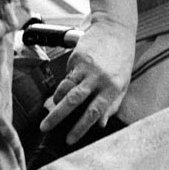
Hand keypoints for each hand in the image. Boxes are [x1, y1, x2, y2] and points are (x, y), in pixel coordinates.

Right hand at [39, 17, 135, 142]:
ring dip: (55, 103)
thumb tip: (100, 124)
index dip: (81, 128)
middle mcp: (99, 78)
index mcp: (114, 87)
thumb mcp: (123, 83)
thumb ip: (112, 104)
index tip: (70, 140)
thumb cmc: (121, 58)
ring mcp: (87, 67)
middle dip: (58, 117)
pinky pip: (65, 77)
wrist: (116, 29)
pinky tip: (58, 94)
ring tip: (49, 112)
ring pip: (65, 89)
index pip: (95, 112)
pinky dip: (60, 88)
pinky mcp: (77, 58)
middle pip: (74, 101)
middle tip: (45, 129)